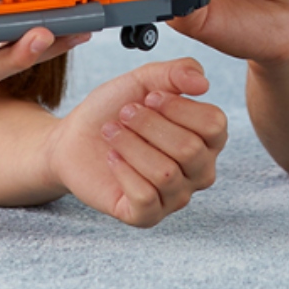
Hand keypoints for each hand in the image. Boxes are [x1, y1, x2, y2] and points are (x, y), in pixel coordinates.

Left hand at [46, 58, 226, 226]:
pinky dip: (122, 171)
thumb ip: (176, 72)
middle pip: (190, 150)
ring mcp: (176, 197)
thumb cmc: (114, 109)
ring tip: (112, 132)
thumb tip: (203, 83)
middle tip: (124, 114)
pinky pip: (145, 197)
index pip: (214, 125)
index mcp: (207, 139)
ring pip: (165, 174)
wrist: (74, 138)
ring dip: (130, 145)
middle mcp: (200, 171)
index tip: (149, 97)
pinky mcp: (148, 216)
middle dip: (149, 125)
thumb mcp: (143, 80)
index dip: (178, 107)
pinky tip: (112, 158)